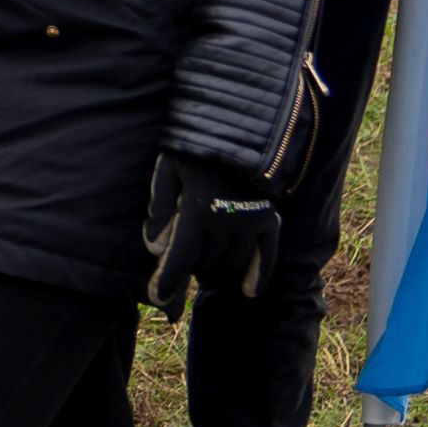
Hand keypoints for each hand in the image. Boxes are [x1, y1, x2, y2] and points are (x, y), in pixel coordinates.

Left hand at [144, 146, 287, 311]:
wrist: (240, 127)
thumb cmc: (194, 149)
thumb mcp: (167, 170)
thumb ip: (159, 210)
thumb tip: (156, 250)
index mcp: (199, 208)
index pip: (181, 257)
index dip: (167, 281)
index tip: (158, 299)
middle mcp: (229, 220)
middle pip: (204, 263)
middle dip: (188, 268)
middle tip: (180, 262)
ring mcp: (253, 222)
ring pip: (231, 265)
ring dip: (215, 271)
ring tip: (203, 265)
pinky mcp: (270, 220)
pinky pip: (267, 257)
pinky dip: (257, 276)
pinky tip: (248, 291)